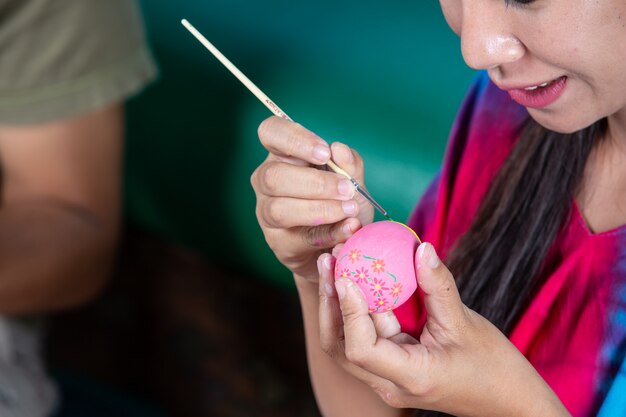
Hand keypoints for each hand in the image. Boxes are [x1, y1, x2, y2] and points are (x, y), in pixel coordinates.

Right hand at [251, 116, 373, 280]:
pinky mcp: (279, 243)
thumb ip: (350, 164)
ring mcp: (268, 214)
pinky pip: (300, 238)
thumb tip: (339, 149)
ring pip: (280, 210)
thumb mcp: (352, 180)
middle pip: (274, 176)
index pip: (271, 133)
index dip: (295, 139)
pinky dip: (330, 234)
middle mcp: (267, 181)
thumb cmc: (341, 202)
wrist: (342, 245)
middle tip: (347, 189)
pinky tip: (349, 229)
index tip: (325, 153)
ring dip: (320, 210)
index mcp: (283, 155)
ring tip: (350, 211)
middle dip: (316, 183)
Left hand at [317, 243, 569, 416]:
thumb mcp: (465, 323)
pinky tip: (357, 278)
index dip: (349, 311)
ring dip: (340, 303)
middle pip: (341, 346)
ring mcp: (388, 377)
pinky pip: (367, 336)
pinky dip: (360, 308)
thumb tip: (421, 247)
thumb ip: (438, 286)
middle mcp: (389, 383)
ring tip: (334, 263)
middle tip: (329, 260)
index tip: (346, 276)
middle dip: (331, 302)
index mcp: (409, 377)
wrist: (507, 401)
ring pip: (348, 341)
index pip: (361, 348)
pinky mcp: (392, 366)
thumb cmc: (493, 367)